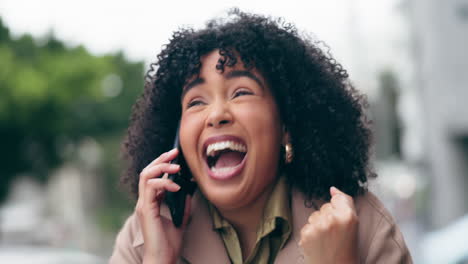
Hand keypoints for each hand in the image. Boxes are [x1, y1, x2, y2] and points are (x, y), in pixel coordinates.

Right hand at [135, 148, 191, 263]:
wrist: (163, 258)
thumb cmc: (169, 244)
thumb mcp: (180, 221)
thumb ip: (183, 207)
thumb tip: (189, 193)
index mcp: (151, 203)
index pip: (152, 177)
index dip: (162, 164)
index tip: (175, 157)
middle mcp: (145, 202)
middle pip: (147, 172)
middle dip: (160, 159)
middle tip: (174, 153)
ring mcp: (144, 205)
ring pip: (145, 176)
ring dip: (161, 168)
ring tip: (176, 168)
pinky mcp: (146, 210)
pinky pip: (151, 187)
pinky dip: (164, 182)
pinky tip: (176, 186)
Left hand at [299, 187, 357, 263]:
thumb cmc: (347, 248)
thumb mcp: (353, 224)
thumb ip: (344, 202)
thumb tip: (332, 189)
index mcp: (348, 216)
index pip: (338, 198)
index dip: (339, 210)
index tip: (341, 221)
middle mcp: (332, 219)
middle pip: (325, 206)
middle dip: (328, 217)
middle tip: (335, 234)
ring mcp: (318, 226)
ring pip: (315, 215)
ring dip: (318, 224)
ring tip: (326, 239)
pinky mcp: (306, 234)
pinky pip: (307, 225)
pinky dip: (311, 233)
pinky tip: (318, 243)